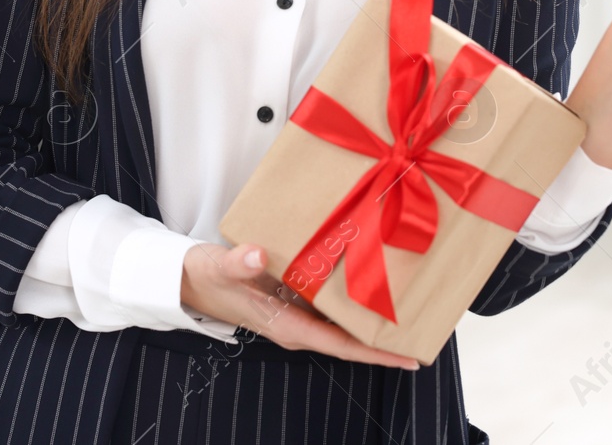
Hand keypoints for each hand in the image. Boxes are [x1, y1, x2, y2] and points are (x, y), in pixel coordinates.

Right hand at [180, 242, 419, 369]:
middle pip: (350, 340)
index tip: (409, 356)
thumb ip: (237, 262)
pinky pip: (332, 305)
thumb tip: (256, 254)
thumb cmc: (204, 276)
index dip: (376, 353)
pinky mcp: (294, 298)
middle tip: (424, 329)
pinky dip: (354, 299)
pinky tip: (372, 284)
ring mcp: (297, 313)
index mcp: (287, 327)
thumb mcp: (219, 267)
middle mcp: (298, 325)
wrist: (186, 277)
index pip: (341, 346)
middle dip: (385, 339)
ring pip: (343, 323)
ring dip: (373, 319)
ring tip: (411, 308)